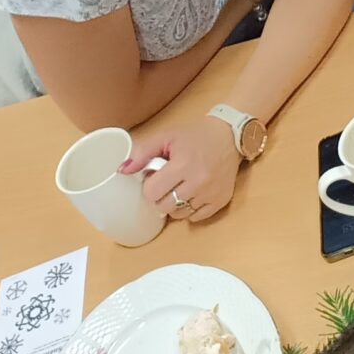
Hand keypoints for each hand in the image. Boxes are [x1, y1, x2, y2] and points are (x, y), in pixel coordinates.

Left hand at [126, 113, 241, 223]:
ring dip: (174, 205)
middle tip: (166, 184)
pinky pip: (196, 218)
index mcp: (183, 165)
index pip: (152, 192)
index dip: (149, 185)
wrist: (230, 136)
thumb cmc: (196, 135)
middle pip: (164, 207)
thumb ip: (142, 152)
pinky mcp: (221, 201)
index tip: (155, 177)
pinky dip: (190, 209)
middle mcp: (198, 182)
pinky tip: (191, 194)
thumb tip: (122, 170)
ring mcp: (211, 194)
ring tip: (179, 188)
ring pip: (180, 214)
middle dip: (160, 197)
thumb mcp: (167, 136)